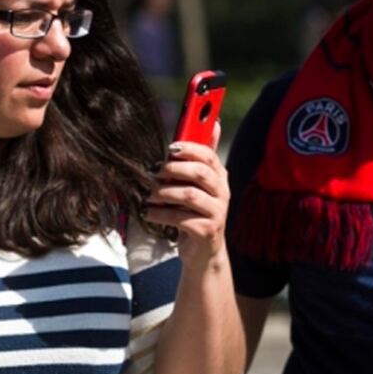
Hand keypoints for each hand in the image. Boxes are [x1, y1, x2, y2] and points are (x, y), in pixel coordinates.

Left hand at [144, 122, 230, 268]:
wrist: (203, 252)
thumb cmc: (195, 211)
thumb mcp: (198, 184)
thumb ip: (201, 156)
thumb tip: (214, 122)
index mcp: (219, 176)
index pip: (209, 156)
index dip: (190, 149)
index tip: (171, 148)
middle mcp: (223, 193)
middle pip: (200, 173)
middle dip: (174, 169)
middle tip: (154, 172)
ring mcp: (217, 213)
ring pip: (189, 196)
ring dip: (164, 193)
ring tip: (150, 195)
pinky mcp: (207, 231)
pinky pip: (181, 218)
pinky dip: (161, 214)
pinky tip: (150, 213)